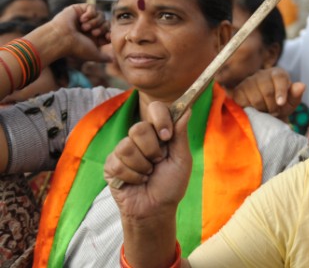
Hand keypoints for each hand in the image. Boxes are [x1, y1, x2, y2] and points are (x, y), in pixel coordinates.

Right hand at [44, 3, 110, 61]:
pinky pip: (92, 7)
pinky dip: (90, 13)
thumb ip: (104, 58)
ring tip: (84, 28)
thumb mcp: (93, 55)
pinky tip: (82, 19)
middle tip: (93, 33)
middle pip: (106, 23)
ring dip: (95, 22)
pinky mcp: (79, 9)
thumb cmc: (76, 48)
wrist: (61, 39)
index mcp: (93, 37)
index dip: (109, 33)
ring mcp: (84, 17)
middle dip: (102, 28)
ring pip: (101, 15)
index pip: (108, 31)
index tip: (106, 37)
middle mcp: (89, 27)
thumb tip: (113, 60)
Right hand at [104, 102, 191, 219]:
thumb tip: (188, 109)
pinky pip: (117, 162)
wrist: (155, 210)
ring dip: (142, 166)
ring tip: (147, 175)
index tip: (166, 136)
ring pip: (127, 146)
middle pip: (139, 128)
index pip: (155, 109)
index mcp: (159, 134)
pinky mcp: (111, 164)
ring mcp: (123, 150)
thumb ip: (181, 134)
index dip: (160, 119)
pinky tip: (136, 182)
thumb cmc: (171, 186)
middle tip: (157, 163)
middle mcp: (140, 139)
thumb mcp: (181, 160)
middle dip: (152, 150)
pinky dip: (131, 176)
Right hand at [232, 67, 304, 121]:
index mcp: (277, 74)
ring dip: (263, 109)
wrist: (264, 113)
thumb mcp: (291, 103)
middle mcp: (262, 74)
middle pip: (267, 90)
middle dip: (273, 106)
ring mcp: (248, 81)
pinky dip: (251, 109)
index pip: (279, 78)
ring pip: (256, 98)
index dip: (281, 91)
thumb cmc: (280, 106)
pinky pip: (244, 101)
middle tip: (275, 112)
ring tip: (266, 112)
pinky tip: (254, 110)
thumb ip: (296, 95)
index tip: (281, 103)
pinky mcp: (238, 90)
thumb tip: (301, 86)